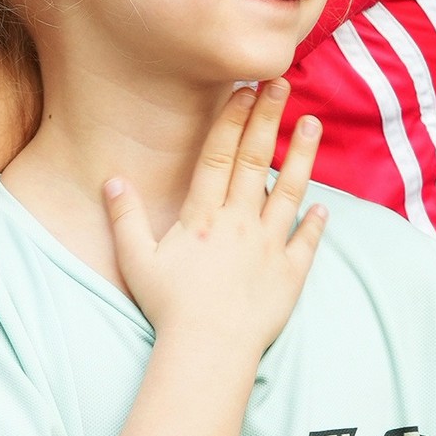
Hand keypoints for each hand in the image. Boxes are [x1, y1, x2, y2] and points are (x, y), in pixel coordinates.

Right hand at [103, 82, 325, 365]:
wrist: (209, 350)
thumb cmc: (169, 307)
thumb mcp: (137, 260)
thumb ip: (125, 217)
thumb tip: (111, 179)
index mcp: (203, 216)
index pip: (219, 156)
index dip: (232, 120)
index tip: (245, 89)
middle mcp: (239, 223)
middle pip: (256, 161)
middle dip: (268, 119)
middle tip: (281, 84)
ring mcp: (269, 247)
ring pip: (289, 192)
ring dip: (302, 156)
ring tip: (312, 123)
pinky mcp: (289, 275)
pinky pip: (306, 243)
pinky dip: (315, 224)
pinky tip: (324, 206)